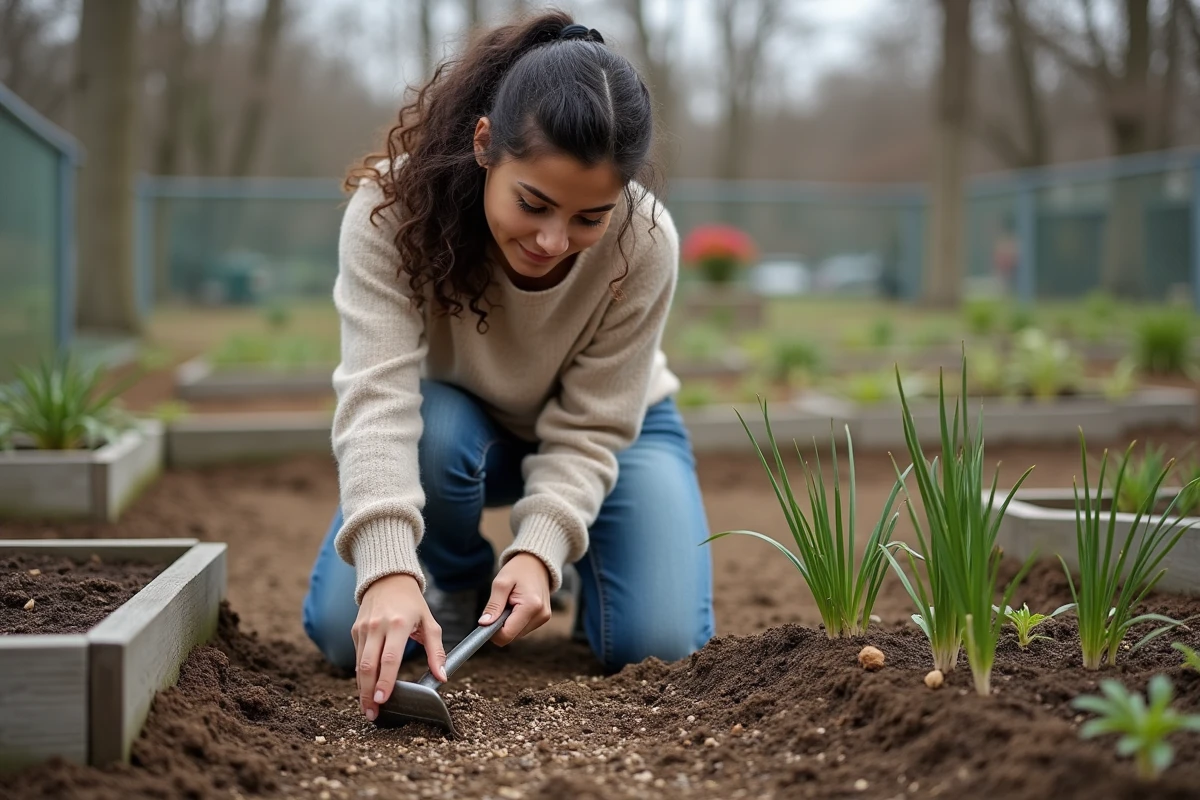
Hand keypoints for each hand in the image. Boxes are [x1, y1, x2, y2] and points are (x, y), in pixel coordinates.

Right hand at [352, 573, 446, 721]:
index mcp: (398, 624)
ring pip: (359, 665)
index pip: (390, 658)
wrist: (388, 579)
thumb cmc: (413, 604)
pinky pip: (357, 658)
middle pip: (369, 666)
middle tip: (372, 714)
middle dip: (368, 693)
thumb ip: (436, 651)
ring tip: (368, 709)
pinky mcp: (355, 631)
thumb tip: (443, 676)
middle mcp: (377, 626)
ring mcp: (363, 629)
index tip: (383, 700)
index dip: (386, 681)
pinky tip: (366, 690)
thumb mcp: (430, 622)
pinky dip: (361, 676)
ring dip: (362, 689)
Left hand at [479, 553, 551, 645]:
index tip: (487, 620)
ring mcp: (544, 618)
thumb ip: (493, 606)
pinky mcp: (543, 618)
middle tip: (501, 605)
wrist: (537, 562)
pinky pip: (523, 628)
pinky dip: (515, 620)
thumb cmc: (518, 569)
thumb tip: (484, 624)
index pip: (508, 635)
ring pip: (517, 634)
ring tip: (511, 603)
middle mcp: (540, 615)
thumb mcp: (501, 583)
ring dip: (509, 622)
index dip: (493, 632)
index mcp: (531, 606)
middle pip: (512, 636)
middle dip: (501, 625)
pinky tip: (517, 605)